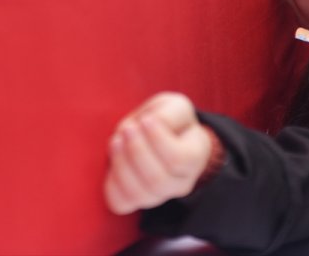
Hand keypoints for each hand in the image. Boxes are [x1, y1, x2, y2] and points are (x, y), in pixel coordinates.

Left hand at [104, 92, 212, 214]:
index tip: (146, 119)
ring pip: (139, 194)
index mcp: (196, 156)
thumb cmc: (169, 120)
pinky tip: (112, 160)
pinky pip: (121, 203)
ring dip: (122, 165)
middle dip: (137, 152)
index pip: (179, 160)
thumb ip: (166, 115)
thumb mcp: (174, 107)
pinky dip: (112, 181)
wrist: (160, 136)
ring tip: (116, 140)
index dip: (159, 140)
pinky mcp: (136, 201)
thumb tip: (149, 126)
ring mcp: (159, 196)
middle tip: (128, 128)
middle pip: (158, 180)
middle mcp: (181, 183)